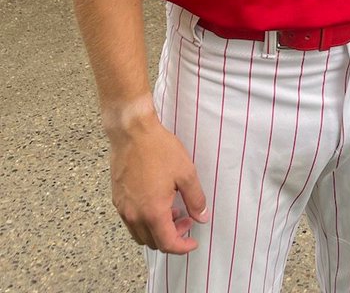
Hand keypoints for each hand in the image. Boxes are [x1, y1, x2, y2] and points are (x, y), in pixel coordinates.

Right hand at [108, 114, 208, 251]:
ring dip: (157, 230)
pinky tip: (157, 201)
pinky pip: (131, 221)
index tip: (193, 242)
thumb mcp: (185, 173)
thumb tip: (202, 217)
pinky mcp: (117, 199)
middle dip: (172, 237)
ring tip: (173, 211)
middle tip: (186, 220)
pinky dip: (145, 220)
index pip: (167, 244)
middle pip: (153, 242)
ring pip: (140, 234)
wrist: (132, 132)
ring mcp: (123, 208)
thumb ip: (195, 199)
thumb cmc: (159, 150)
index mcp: (153, 212)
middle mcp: (134, 215)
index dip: (182, 247)